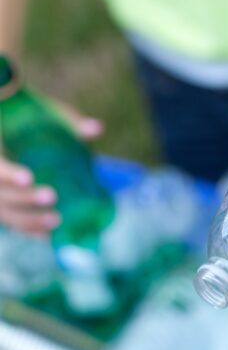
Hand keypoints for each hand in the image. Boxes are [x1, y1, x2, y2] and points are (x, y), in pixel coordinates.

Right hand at [0, 100, 102, 234]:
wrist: (16, 116)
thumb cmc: (33, 114)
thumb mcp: (50, 113)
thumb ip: (70, 121)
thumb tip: (97, 128)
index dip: (8, 174)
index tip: (28, 178)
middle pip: (0, 193)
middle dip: (24, 198)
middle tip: (52, 197)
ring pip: (5, 211)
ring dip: (28, 220)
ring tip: (57, 221)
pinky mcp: (5, 202)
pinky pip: (11, 220)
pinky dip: (28, 229)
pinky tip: (47, 236)